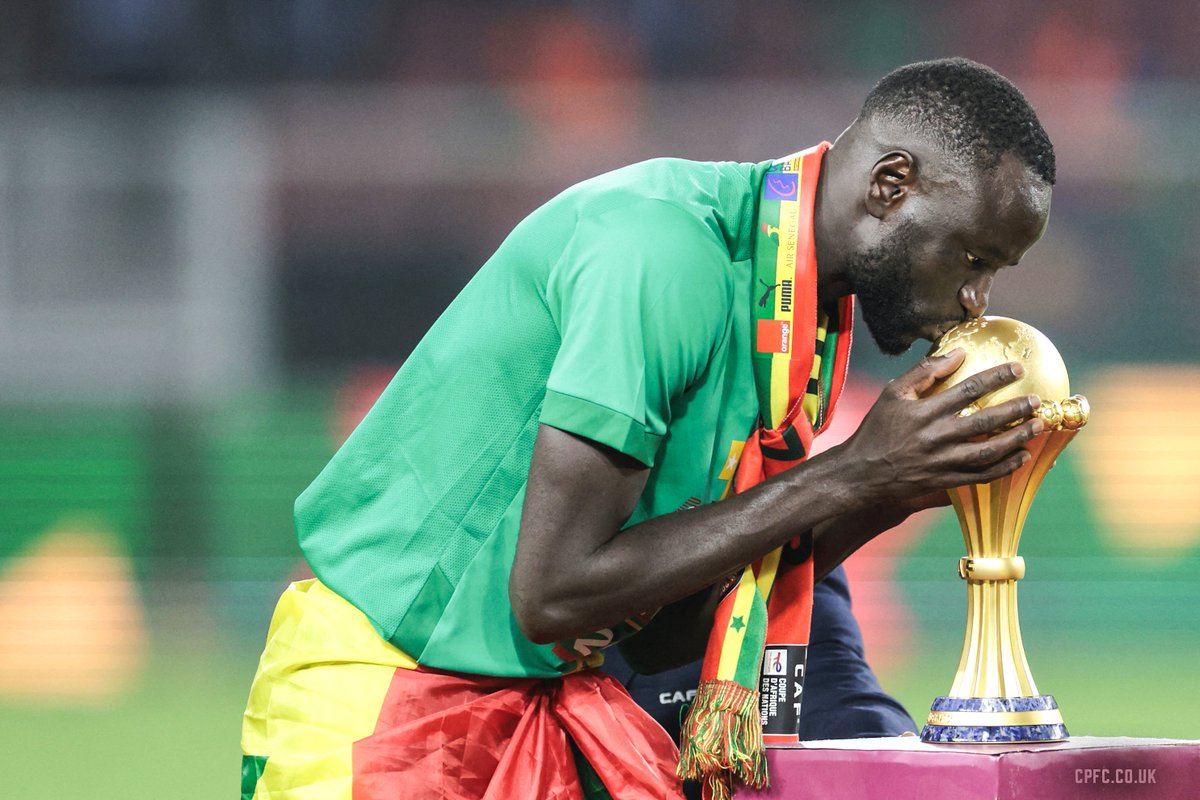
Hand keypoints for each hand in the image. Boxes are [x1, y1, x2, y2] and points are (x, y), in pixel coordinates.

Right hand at [837, 349, 1042, 504]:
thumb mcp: (892, 393)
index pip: (967, 390)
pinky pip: (980, 477)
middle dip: (1015, 410)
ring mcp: (941, 462)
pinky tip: (1021, 457)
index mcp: (923, 412)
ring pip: (987, 452)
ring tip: (1037, 427)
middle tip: (1037, 401)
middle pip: (984, 422)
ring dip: (1016, 439)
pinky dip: (1004, 468)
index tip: (1018, 370)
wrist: (861, 473)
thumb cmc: (877, 428)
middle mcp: (935, 437)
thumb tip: (958, 354)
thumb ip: (924, 372)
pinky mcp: (944, 482)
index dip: (996, 378)